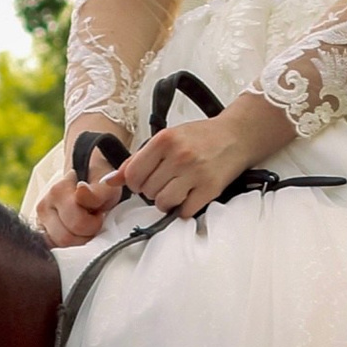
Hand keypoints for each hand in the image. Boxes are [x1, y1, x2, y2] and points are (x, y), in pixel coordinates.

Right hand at [34, 129, 132, 246]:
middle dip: (86, 235)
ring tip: (85, 225)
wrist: (87, 180)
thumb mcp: (105, 186)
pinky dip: (69, 246)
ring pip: (60, 246)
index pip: (78, 223)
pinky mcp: (40, 233)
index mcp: (57, 191)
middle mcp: (44, 206)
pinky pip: (54, 249)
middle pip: (66, 238)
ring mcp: (39, 221)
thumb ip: (96, 192)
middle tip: (93, 221)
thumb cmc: (98, 185)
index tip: (98, 212)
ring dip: (78, 241)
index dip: (94, 223)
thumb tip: (80, 190)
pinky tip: (76, 233)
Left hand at [119, 90, 295, 220]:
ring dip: (167, 201)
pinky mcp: (209, 188)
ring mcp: (195, 173)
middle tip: (167, 181)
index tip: (145, 180)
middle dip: (153, 190)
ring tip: (178, 189)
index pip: (132, 174)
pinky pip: (184, 211)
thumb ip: (137, 159)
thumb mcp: (166, 139)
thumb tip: (110, 181)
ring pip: (163, 203)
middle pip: (147, 191)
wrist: (237, 135)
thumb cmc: (199, 137)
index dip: (135, 182)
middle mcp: (179, 155)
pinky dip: (184, 208)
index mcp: (164, 139)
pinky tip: (190, 196)